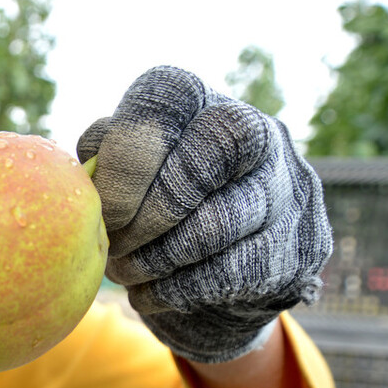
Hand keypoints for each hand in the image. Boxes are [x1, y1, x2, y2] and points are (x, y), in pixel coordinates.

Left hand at [76, 66, 332, 362]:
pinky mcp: (299, 249)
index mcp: (204, 103)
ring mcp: (288, 189)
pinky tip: (152, 294)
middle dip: (145, 215)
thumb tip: (88, 174)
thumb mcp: (125, 178)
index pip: (168, 94)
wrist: (221, 284)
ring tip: (125, 273)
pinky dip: (177, 289)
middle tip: (113, 247)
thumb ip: (104, 162)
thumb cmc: (153, 216)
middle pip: (204, 156)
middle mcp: (260, 132)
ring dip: (155, 259)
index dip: (127, 154)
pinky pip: (229, 273)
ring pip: (216, 225)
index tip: (102, 208)